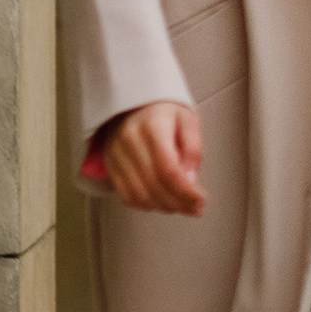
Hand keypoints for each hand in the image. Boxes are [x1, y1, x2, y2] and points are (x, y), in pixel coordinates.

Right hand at [97, 99, 205, 214]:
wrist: (133, 103)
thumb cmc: (165, 113)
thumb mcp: (188, 121)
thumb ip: (192, 149)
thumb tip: (190, 181)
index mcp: (152, 126)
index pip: (167, 168)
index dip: (185, 191)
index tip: (201, 200)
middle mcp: (130, 141)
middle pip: (154, 184)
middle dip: (178, 202)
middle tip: (196, 208)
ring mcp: (116, 154)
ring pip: (139, 194)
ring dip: (163, 206)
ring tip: (181, 206)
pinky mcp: (109, 165)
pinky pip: (126, 195)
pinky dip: (145, 205)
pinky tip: (161, 203)